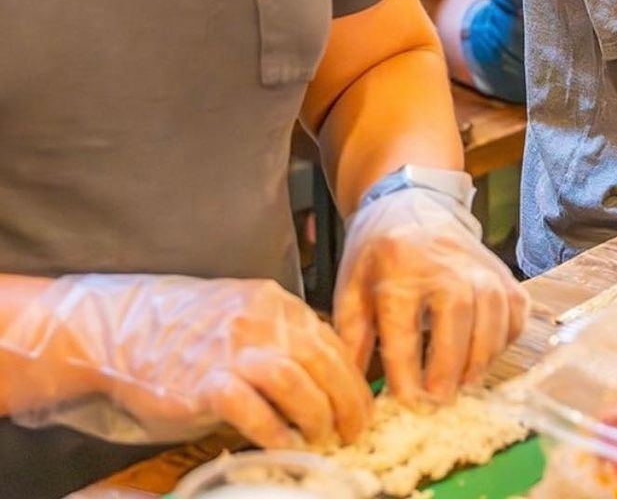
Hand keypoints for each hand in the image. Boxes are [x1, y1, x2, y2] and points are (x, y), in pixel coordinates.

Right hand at [1, 275, 370, 446]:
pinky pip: (249, 406)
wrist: (121, 328)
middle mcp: (260, 321)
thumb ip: (279, 337)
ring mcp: (231, 348)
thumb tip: (321, 378)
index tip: (362, 407)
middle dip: (345, 400)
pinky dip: (272, 428)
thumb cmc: (184, 330)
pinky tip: (282, 445)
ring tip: (321, 438)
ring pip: (294, 378)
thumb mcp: (242, 317)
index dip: (351, 378)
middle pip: (320, 360)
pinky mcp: (204, 380)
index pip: (329, 341)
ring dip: (315, 413)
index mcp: (274, 304)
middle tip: (352, 431)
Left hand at [333, 189, 527, 404]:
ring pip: (493, 315)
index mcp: (398, 266)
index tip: (407, 403)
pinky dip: (505, 339)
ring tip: (463, 384)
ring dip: (481, 358)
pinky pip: (515, 311)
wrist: (411, 201)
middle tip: (439, 401)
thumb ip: (352, 338)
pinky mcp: (502, 271)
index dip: (406, 372)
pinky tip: (484, 354)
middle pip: (457, 318)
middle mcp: (444, 262)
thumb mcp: (351, 287)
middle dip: (450, 366)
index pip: (404, 327)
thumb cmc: (378, 251)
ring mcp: (479, 264)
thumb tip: (355, 389)